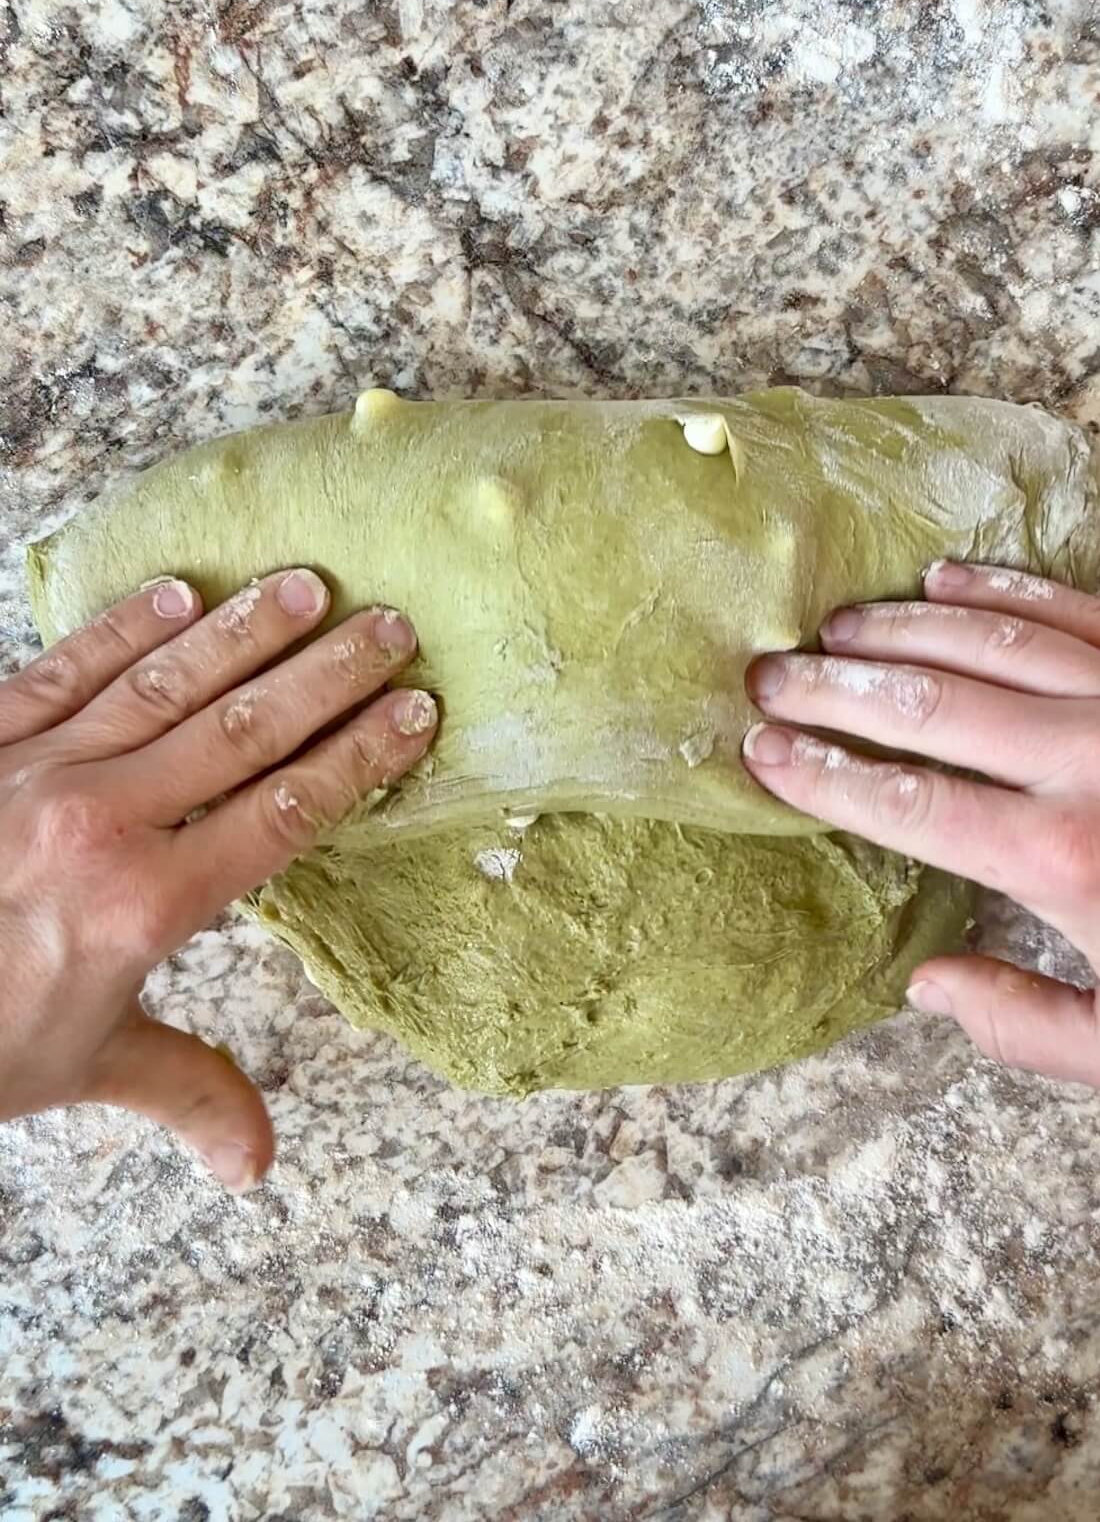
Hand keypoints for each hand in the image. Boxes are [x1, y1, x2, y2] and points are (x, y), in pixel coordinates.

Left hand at [0, 570, 436, 1187]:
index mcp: (144, 904)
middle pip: (242, 732)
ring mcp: (36, 769)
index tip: (413, 715)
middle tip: (391, 628)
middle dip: (327, 677)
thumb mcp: (81, 1068)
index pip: (283, 813)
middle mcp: (102, 822)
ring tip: (309, 586)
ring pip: (163, 686)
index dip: (357, 760)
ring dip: (244, 632)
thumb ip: (185, 1090)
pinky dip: (122, 630)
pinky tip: (178, 593)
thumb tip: (257, 1163)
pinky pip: (62, 670)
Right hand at [743, 559, 1099, 1103]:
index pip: (906, 802)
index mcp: (1064, 861)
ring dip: (897, 632)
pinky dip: (1000, 593)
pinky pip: (1076, 609)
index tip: (763, 752)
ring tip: (833, 628)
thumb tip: (930, 982)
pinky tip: (944, 583)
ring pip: (988, 644)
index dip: (821, 774)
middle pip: (925, 706)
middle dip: (832, 689)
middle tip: (768, 675)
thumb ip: (1021, 1025)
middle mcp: (1091, 762)